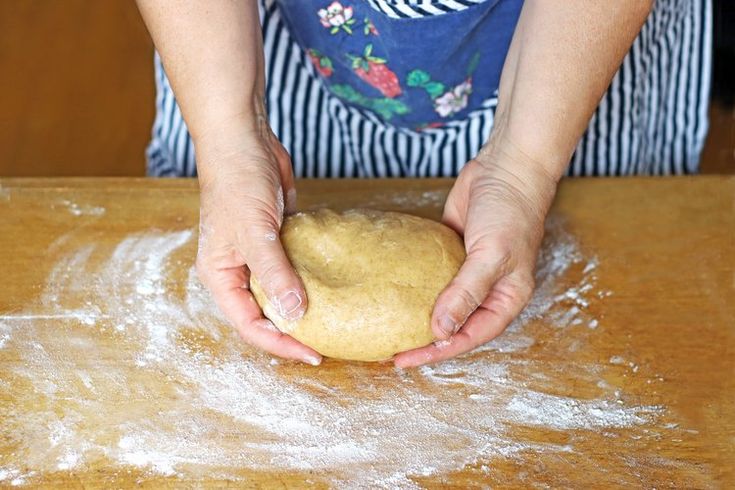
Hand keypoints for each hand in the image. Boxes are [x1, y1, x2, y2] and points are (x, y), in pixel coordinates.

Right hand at [195, 119, 321, 364]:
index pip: (249, 324)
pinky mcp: (277, 239)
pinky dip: (311, 278)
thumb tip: (296, 313)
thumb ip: (275, 273)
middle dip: (291, 331)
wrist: (244, 141)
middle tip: (325, 345)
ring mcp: (258, 256)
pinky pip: (294, 268)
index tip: (312, 353)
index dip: (279, 343)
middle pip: (264, 314)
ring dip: (302, 307)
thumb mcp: (255, 232)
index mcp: (221, 276)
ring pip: (280, 293)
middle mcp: (237, 271)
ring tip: (334, 323)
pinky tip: (334, 287)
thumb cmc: (237, 183)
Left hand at [394, 143, 559, 367]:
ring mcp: (467, 272)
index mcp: (505, 300)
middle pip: (454, 326)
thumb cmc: (511, 212)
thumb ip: (466, 293)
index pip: (469, 336)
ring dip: (418, 317)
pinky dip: (413, 286)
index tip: (406, 360)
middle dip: (425, 341)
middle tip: (390, 351)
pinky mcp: (450, 253)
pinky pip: (430, 276)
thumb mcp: (492, 256)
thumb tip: (440, 330)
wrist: (506, 168)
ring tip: (387, 329)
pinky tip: (392, 293)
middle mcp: (487, 291)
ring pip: (440, 304)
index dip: (438, 351)